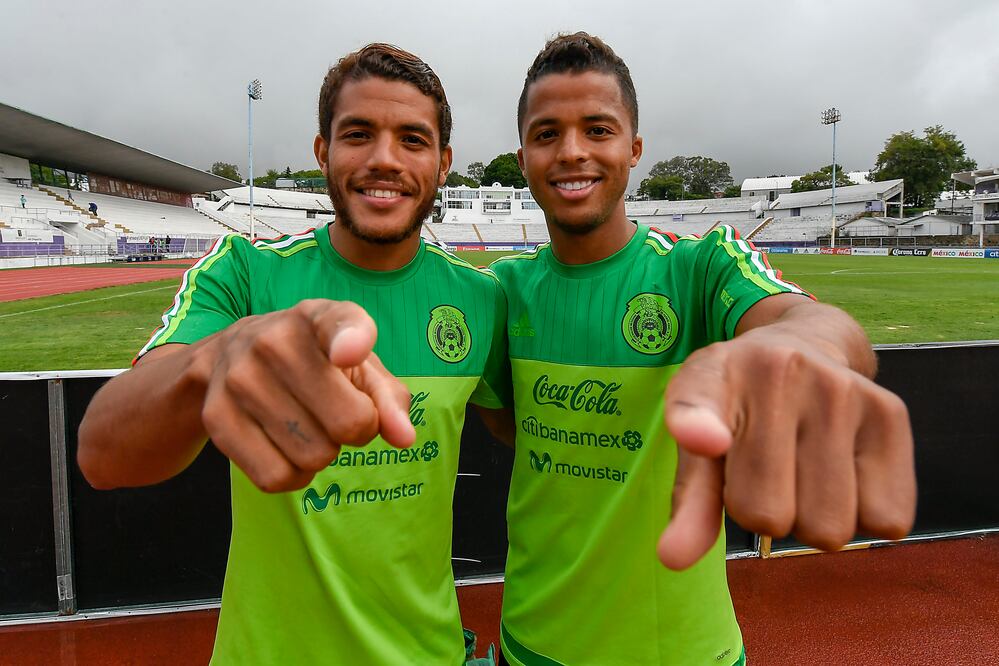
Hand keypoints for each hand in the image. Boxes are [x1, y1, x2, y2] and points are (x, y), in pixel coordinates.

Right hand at [197, 299, 414, 492]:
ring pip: (313, 456)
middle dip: (356, 432)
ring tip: (308, 426)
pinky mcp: (217, 417)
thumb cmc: (314, 365)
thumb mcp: (358, 367)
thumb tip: (404, 438)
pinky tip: (286, 447)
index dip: (350, 342)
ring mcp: (239, 378)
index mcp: (317, 318)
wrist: (227, 358)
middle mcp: (273, 340)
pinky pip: (276, 477)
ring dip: (322, 455)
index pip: (339, 325)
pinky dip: (293, 475)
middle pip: (348, 424)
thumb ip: (389, 399)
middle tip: (337, 415)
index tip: (348, 354)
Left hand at [656, 329, 915, 569]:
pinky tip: (844, 471)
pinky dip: (865, 515)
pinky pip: (886, 519)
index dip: (700, 429)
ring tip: (803, 470)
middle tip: (766, 470)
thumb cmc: (740, 408)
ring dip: (814, 519)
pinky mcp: (891, 411)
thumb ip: (690, 499)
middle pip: (769, 516)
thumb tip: (673, 558)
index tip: (708, 443)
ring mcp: (841, 388)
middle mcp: (779, 371)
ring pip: (829, 528)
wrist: (805, 344)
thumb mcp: (699, 440)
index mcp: (712, 375)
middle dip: (765, 513)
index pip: (699, 407)